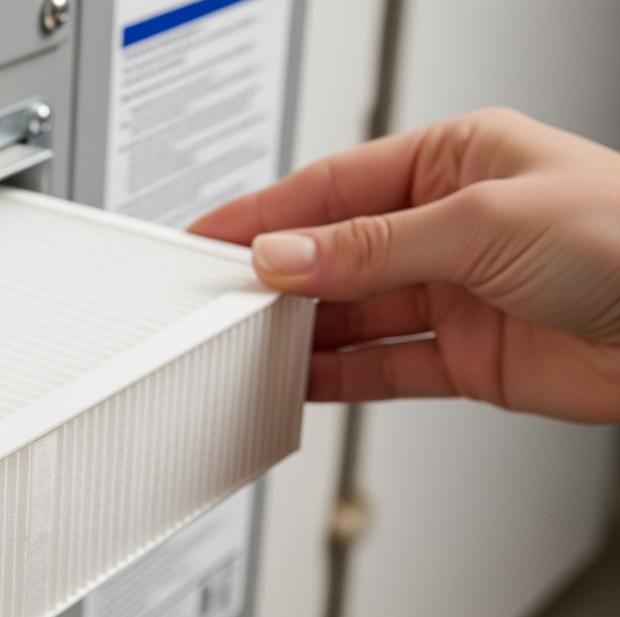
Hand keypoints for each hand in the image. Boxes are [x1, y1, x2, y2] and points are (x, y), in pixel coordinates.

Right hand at [190, 107, 619, 422]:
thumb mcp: (481, 223)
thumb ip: (371, 248)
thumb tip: (286, 255)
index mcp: (456, 160)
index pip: (335, 186)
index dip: (266, 214)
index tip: (209, 237)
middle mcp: (450, 225)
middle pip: (336, 253)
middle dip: (278, 278)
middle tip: (217, 300)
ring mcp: (456, 295)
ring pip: (353, 315)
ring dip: (302, 332)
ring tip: (247, 345)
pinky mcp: (466, 359)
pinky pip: (383, 368)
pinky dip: (337, 378)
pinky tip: (299, 380)